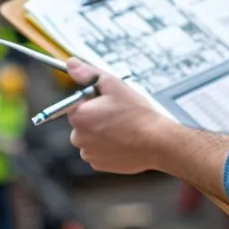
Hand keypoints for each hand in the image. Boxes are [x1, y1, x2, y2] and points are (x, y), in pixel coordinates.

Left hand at [66, 59, 173, 174]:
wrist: (157, 142)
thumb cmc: (136, 114)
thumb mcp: (112, 84)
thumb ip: (87, 73)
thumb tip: (70, 63)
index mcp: (78, 116)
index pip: (76, 103)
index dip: (93, 100)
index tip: (108, 102)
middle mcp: (78, 137)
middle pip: (81, 121)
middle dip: (95, 116)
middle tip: (117, 114)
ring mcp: (89, 153)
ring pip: (89, 137)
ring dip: (100, 132)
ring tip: (122, 129)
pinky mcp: (99, 165)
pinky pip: (98, 151)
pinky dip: (107, 146)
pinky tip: (122, 141)